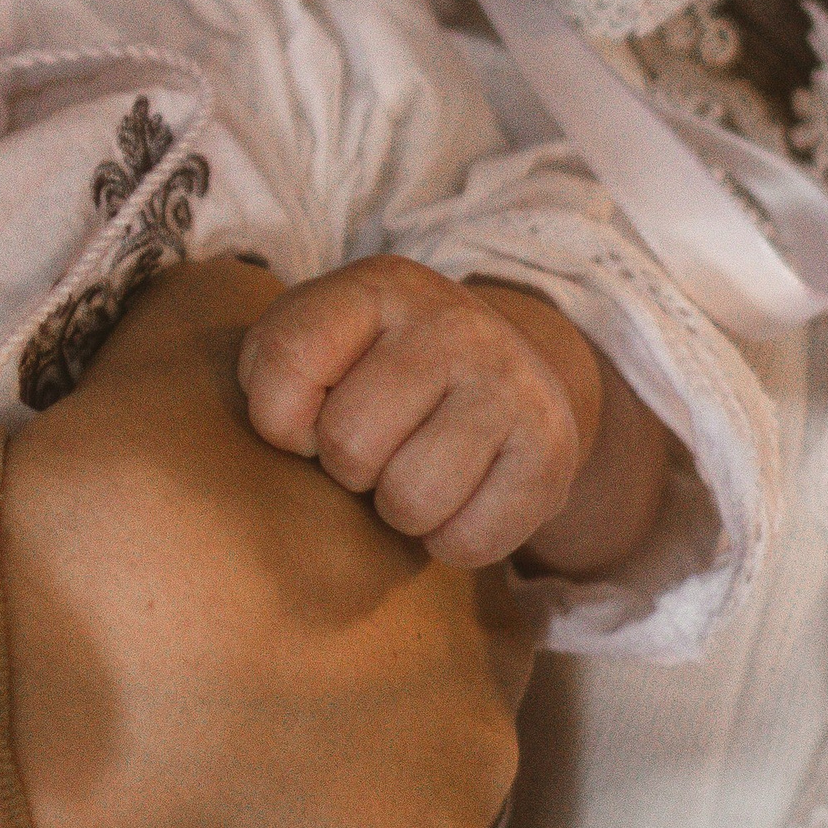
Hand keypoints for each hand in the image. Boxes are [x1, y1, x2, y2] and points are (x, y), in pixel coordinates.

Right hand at [0, 255, 536, 827]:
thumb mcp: (186, 350)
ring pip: (461, 821)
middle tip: (291, 734)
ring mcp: (458, 786)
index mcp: (419, 553)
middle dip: (399, 719)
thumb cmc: (132, 496)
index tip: (305, 628)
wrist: (88, 636)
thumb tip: (248, 264)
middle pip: (467, 703)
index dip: (376, 607)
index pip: (447, 586)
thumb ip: (228, 306)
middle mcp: (468, 667)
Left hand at [237, 256, 593, 569]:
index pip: (290, 360)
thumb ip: (275, 365)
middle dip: (346, 466)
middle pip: (348, 442)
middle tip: (375, 447)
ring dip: (397, 507)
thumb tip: (284, 430)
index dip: (280, 416)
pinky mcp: (552, 453)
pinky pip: (468, 541)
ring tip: (413, 469)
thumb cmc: (378, 366)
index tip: (309, 415)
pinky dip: (449, 540)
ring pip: (410, 499)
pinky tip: (460, 498)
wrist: (505, 371)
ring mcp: (512, 385)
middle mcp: (454, 324)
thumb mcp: (318, 337)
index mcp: (379, 286)